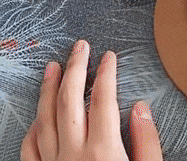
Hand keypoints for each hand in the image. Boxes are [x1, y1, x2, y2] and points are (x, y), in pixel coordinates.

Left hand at [21, 40, 162, 160]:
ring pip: (44, 118)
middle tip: (80, 47)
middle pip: (69, 100)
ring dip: (47, 88)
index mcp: (102, 152)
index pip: (102, 98)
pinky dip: (33, 126)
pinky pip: (29, 148)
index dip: (105, 72)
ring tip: (52, 67)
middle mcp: (72, 155)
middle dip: (75, 68)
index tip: (110, 57)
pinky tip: (37, 115)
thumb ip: (146, 142)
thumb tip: (140, 107)